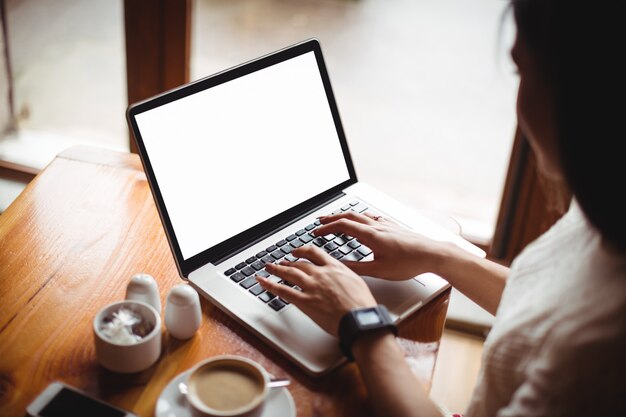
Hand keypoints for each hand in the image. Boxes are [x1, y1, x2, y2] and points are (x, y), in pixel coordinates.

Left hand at [256, 245, 375, 335]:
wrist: (360, 318)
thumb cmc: (362, 304)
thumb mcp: (356, 281)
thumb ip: (344, 276)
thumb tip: (341, 276)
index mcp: (334, 267)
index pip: (315, 253)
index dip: (303, 251)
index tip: (298, 251)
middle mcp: (321, 274)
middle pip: (300, 263)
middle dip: (289, 261)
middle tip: (281, 261)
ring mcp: (311, 286)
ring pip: (289, 273)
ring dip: (276, 269)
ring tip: (269, 267)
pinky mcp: (304, 301)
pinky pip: (282, 290)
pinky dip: (269, 285)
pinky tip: (262, 281)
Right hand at [314, 211, 445, 280]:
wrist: (432, 254)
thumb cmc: (410, 262)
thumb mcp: (379, 270)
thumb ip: (357, 268)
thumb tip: (340, 266)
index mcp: (371, 235)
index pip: (342, 226)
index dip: (326, 228)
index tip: (316, 232)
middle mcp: (377, 226)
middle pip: (349, 216)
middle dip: (331, 217)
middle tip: (319, 221)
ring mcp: (385, 224)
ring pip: (360, 215)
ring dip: (345, 215)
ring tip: (336, 219)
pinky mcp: (393, 226)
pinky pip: (372, 217)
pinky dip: (361, 217)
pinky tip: (363, 220)